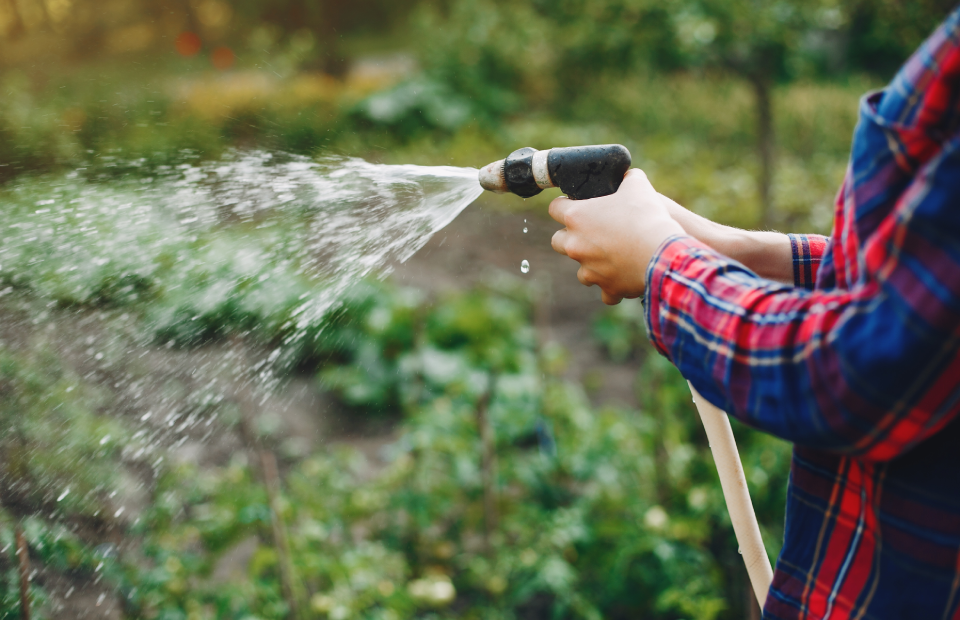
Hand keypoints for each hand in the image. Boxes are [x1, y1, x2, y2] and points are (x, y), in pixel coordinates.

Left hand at [549, 169, 683, 303]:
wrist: (663, 252)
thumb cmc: (647, 216)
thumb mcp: (638, 186)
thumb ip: (628, 178)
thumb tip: (629, 176)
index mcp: (576, 217)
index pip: (555, 208)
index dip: (565, 204)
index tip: (575, 204)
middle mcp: (576, 245)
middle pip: (558, 241)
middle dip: (571, 236)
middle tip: (590, 232)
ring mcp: (589, 269)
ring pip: (580, 269)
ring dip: (591, 263)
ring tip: (610, 256)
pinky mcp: (606, 287)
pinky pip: (604, 291)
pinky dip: (613, 286)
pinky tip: (624, 278)